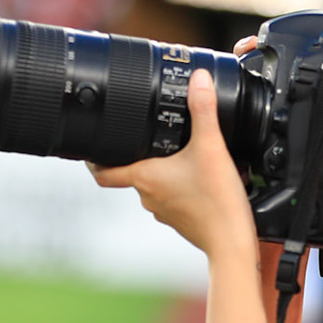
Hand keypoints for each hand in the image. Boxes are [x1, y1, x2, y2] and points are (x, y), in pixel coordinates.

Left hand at [89, 69, 256, 262]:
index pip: (102, 172)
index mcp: (145, 177)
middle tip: (146, 137)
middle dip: (138, 154)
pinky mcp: (181, 219)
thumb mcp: (212, 147)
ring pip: (153, 185)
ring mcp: (164, 210)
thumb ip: (204, 110)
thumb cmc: (218, 202)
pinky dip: (180, 185)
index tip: (90, 148)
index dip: (92, 160)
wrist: (233, 244)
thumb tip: (198, 79)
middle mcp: (148, 196)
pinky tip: (198, 176)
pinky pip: (173, 197)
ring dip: (161, 170)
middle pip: (130, 172)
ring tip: (179, 153)